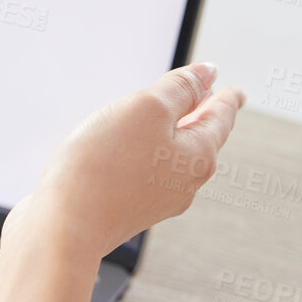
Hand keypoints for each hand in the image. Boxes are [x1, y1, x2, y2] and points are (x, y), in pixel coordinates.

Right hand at [13, 61, 243, 261]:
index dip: (226, 98)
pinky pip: (145, 174)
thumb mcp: (147, 108)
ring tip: (163, 122)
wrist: (65, 227)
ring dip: (169, 137)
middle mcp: (184, 183)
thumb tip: (208, 73)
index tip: (236, 92)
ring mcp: (156, 201)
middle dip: (199, 118)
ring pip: (172, 159)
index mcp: (198, 156)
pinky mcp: (127, 210)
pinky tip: (126, 150)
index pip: (221, 117)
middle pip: (200, 141)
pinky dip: (144, 155)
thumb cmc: (104, 165)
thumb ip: (180, 88)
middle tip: (204, 101)